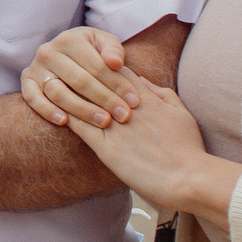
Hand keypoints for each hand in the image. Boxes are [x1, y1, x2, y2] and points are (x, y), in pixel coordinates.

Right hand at [21, 27, 147, 128]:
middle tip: (124, 116)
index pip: (97, 65)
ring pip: (58, 92)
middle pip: (80, 80)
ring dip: (82, 110)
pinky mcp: (26, 82)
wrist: (65, 55)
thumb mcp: (104, 43)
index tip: (134, 101)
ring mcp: (35, 67)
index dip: (118, 84)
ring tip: (104, 122)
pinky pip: (33, 99)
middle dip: (105, 100)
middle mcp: (49, 51)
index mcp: (70, 39)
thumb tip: (115, 63)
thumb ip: (114, 50)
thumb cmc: (91, 52)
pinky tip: (64, 121)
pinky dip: (47, 110)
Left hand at [64, 81, 237, 221]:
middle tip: (63, 66)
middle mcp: (127, 108)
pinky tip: (55, 112)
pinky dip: (67, 116)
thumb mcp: (181, 114)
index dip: (103, 64)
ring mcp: (116, 127)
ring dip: (68, 92)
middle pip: (96, 80)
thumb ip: (163, 94)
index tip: (90, 62)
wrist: (190, 178)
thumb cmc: (189, 149)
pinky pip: (81, 127)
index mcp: (146, 98)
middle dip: (80, 72)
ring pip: (84, 102)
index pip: (118, 71)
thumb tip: (144, 80)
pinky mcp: (107, 148)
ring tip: (52, 84)